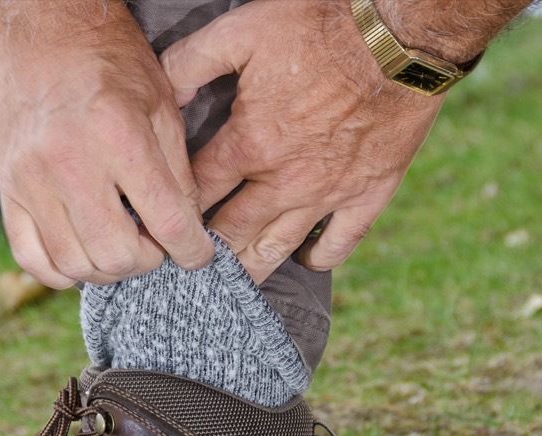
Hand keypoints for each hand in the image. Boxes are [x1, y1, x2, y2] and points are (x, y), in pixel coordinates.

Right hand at [0, 0, 214, 287]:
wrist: (43, 31)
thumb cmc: (110, 63)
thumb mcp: (160, 105)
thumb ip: (176, 171)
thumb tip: (187, 229)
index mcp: (118, 136)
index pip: (167, 220)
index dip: (192, 250)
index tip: (197, 254)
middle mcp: (69, 163)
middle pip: (117, 254)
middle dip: (147, 261)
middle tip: (155, 244)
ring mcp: (30, 181)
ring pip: (74, 264)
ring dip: (107, 268)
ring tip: (121, 246)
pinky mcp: (7, 190)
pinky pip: (31, 258)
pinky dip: (61, 271)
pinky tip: (82, 255)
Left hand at [161, 0, 444, 281]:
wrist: (403, 31)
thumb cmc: (320, 25)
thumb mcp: (241, 31)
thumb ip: (191, 62)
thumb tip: (161, 95)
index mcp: (248, 143)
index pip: (195, 194)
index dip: (173, 211)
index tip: (160, 224)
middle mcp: (283, 179)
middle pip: (230, 233)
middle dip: (204, 253)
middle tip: (186, 266)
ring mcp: (328, 191)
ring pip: (277, 247)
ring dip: (249, 268)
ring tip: (228, 282)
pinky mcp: (370, 192)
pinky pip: (340, 242)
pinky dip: (319, 258)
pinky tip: (303, 261)